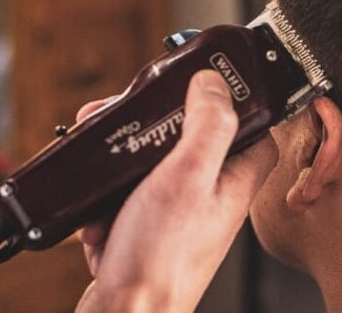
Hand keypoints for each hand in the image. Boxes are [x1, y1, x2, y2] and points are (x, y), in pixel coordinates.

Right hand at [74, 70, 278, 312]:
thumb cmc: (160, 261)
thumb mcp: (186, 176)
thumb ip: (207, 125)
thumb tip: (214, 82)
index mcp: (238, 175)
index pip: (243, 117)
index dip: (214, 95)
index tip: (185, 81)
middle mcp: (214, 191)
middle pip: (185, 134)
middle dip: (144, 128)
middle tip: (116, 119)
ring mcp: (182, 210)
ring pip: (149, 162)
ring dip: (117, 164)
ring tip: (99, 168)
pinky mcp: (150, 227)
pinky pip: (126, 195)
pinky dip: (106, 200)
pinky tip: (98, 215)